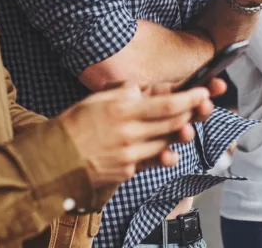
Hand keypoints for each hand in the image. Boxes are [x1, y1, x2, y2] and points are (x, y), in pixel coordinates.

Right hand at [56, 84, 212, 186]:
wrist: (56, 158)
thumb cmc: (74, 125)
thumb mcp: (97, 99)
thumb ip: (122, 93)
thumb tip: (142, 89)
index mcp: (122, 110)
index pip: (166, 104)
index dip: (189, 99)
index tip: (204, 92)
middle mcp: (130, 132)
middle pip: (172, 123)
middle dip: (192, 113)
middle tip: (204, 105)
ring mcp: (130, 154)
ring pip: (166, 142)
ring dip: (179, 134)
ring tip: (187, 126)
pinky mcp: (127, 171)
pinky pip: (151, 161)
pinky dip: (162, 154)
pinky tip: (169, 151)